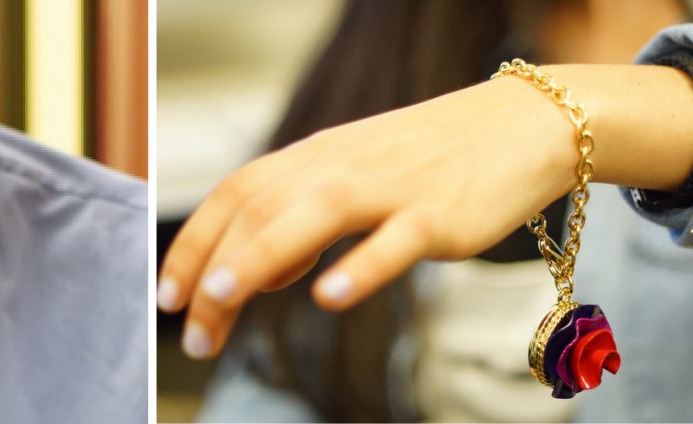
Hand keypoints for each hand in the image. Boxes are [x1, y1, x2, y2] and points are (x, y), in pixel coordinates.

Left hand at [158, 76, 582, 358]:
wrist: (524, 125)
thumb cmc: (435, 159)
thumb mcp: (357, 175)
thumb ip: (303, 216)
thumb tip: (259, 270)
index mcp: (319, 157)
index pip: (238, 193)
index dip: (193, 242)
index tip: (168, 295)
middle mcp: (345, 167)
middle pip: (262, 210)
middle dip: (215, 271)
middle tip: (193, 334)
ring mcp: (393, 189)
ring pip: (314, 216)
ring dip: (261, 256)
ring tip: (223, 297)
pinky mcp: (440, 214)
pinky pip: (395, 241)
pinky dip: (360, 267)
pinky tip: (330, 297)